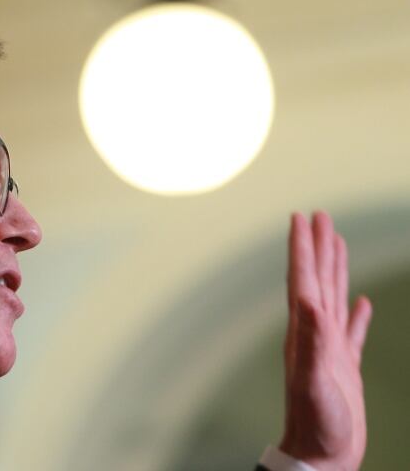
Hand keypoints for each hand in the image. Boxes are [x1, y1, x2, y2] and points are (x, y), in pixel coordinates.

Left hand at [279, 212, 372, 470]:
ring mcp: (330, 348)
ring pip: (333, 297)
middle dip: (318, 246)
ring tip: (338, 243)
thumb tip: (307, 300)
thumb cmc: (317, 423)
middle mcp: (314, 333)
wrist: (321, 456)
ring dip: (334, 269)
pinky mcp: (344, 366)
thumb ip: (312, 340)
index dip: (302, 247)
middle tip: (320, 215)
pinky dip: (357, 313)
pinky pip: (352, 331)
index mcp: (306, 331)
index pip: (303, 278)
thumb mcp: (316, 380)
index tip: (301, 217)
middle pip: (316, 279)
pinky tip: (362, 302)